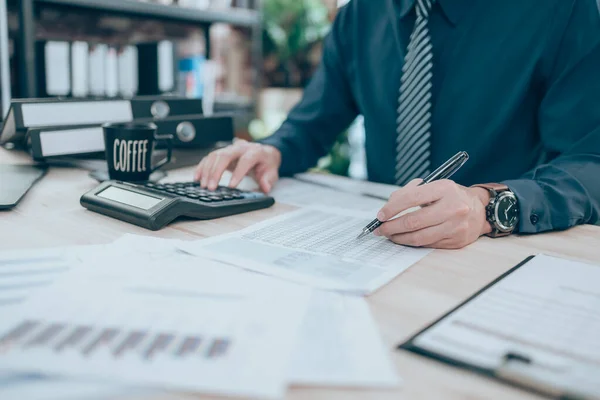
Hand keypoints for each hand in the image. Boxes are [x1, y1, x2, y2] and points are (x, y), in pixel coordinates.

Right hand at [193, 139, 281, 192]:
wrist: (264, 153)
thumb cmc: (267, 163)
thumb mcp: (272, 172)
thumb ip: (269, 179)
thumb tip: (266, 187)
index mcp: (255, 152)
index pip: (245, 160)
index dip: (238, 173)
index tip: (231, 186)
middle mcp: (240, 148)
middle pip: (225, 156)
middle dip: (216, 172)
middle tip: (211, 187)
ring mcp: (230, 149)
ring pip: (215, 156)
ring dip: (207, 171)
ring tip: (203, 185)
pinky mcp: (222, 153)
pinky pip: (209, 158)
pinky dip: (202, 167)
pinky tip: (197, 178)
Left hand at [375, 179, 491, 248]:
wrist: (480, 210)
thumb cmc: (451, 196)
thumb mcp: (434, 186)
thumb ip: (409, 192)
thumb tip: (388, 208)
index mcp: (445, 189)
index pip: (411, 198)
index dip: (391, 208)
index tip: (380, 215)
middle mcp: (453, 208)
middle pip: (413, 221)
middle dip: (391, 227)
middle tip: (380, 229)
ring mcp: (456, 226)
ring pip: (419, 237)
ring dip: (399, 238)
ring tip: (390, 235)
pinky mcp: (456, 241)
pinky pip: (428, 244)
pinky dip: (412, 242)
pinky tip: (405, 238)